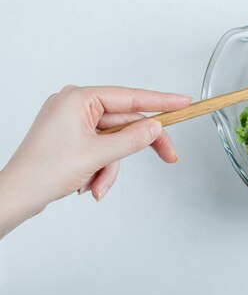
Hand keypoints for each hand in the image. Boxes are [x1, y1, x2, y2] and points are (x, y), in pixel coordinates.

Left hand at [0, 86, 190, 237]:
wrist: (16, 197)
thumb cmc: (42, 171)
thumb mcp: (97, 155)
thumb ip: (132, 139)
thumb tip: (155, 127)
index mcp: (79, 99)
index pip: (131, 97)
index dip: (162, 102)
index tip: (183, 103)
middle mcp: (76, 106)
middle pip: (126, 123)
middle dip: (136, 148)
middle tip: (169, 156)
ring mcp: (74, 122)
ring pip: (115, 141)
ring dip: (112, 166)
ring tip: (97, 185)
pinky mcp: (73, 138)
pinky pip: (103, 149)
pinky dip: (102, 168)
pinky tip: (89, 184)